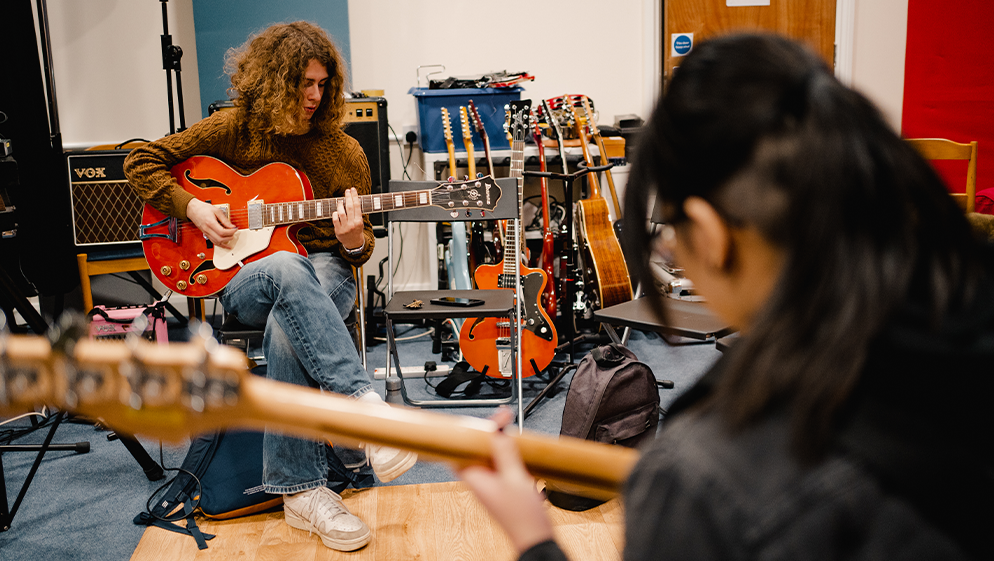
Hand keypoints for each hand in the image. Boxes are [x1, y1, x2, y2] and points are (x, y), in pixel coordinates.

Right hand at [186, 198, 236, 248]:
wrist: (192, 209)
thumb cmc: (203, 208)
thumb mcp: (216, 211)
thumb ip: (225, 219)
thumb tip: (232, 226)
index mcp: (210, 223)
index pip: (222, 232)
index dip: (231, 232)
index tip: (235, 229)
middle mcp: (207, 230)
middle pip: (220, 239)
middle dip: (229, 237)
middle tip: (234, 232)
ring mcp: (206, 233)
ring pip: (217, 242)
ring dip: (225, 242)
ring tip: (231, 238)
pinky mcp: (205, 234)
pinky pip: (213, 242)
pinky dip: (220, 244)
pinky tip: (226, 246)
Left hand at [333, 187, 364, 250]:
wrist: (353, 243)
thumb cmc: (356, 230)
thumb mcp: (360, 222)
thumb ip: (356, 213)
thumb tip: (352, 199)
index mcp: (359, 221)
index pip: (357, 206)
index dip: (354, 196)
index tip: (353, 190)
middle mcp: (352, 224)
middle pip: (349, 207)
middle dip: (348, 197)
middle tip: (347, 191)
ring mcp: (345, 227)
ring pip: (341, 212)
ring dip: (340, 205)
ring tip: (340, 201)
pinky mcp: (338, 230)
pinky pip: (335, 219)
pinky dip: (335, 213)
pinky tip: (336, 212)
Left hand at [456, 407, 554, 552]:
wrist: (535, 539)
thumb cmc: (523, 518)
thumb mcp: (516, 479)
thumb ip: (505, 453)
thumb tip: (497, 433)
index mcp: (475, 479)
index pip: (459, 450)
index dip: (468, 432)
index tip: (484, 420)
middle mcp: (479, 482)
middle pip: (475, 450)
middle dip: (487, 434)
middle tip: (502, 421)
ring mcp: (490, 485)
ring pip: (487, 457)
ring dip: (498, 444)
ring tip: (510, 431)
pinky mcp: (502, 488)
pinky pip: (499, 465)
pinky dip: (506, 455)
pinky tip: (518, 451)